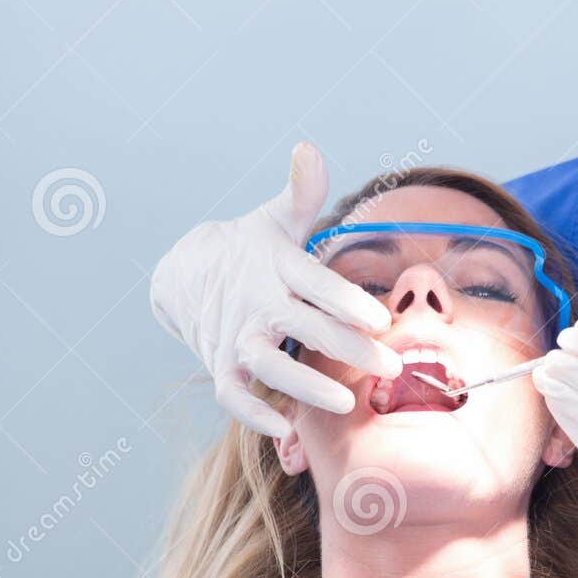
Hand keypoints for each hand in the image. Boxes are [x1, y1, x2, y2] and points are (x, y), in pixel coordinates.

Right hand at [150, 143, 401, 435]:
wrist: (186, 274)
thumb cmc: (252, 248)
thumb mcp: (276, 217)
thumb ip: (302, 191)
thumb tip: (309, 148)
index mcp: (277, 265)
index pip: (315, 282)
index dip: (345, 299)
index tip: (380, 317)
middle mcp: (258, 303)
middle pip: (303, 326)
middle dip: (347, 347)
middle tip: (391, 365)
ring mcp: (237, 336)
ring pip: (269, 366)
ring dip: (304, 386)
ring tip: (346, 403)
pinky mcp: (221, 365)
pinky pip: (234, 395)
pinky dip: (254, 414)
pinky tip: (287, 429)